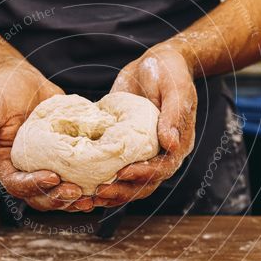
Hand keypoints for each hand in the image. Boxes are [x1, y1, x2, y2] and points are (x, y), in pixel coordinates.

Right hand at [0, 61, 92, 211]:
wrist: (23, 78)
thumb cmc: (1, 90)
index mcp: (3, 164)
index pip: (17, 185)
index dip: (35, 185)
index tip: (53, 177)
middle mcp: (24, 171)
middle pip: (40, 197)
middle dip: (58, 198)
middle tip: (78, 192)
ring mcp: (44, 167)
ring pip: (58, 193)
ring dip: (74, 199)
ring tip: (93, 194)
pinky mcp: (62, 160)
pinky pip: (74, 177)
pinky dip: (87, 183)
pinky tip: (103, 182)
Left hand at [94, 45, 196, 207]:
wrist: (155, 63)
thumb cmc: (169, 71)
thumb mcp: (175, 87)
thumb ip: (174, 113)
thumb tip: (170, 143)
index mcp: (178, 143)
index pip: (163, 168)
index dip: (144, 175)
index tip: (123, 173)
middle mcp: (162, 154)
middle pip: (145, 184)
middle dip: (122, 191)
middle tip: (99, 192)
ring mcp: (143, 153)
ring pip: (129, 183)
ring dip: (111, 192)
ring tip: (89, 196)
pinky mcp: (125, 148)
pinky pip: (114, 168)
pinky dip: (101, 179)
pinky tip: (83, 183)